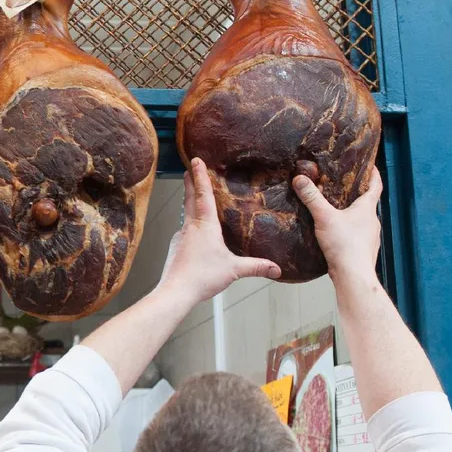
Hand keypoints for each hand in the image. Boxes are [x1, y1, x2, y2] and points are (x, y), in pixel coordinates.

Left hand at [158, 158, 281, 302]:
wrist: (175, 291)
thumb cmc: (202, 277)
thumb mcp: (233, 270)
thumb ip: (256, 266)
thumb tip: (276, 269)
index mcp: (205, 225)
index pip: (203, 194)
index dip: (201, 175)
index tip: (195, 160)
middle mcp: (191, 226)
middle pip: (190, 199)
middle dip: (191, 182)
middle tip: (189, 169)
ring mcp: (181, 237)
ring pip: (186, 214)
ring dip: (189, 202)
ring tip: (194, 196)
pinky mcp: (176, 248)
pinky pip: (184, 231)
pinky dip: (189, 224)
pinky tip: (195, 232)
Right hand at [292, 166, 382, 283]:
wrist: (353, 275)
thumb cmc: (345, 245)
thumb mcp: (324, 216)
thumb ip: (311, 197)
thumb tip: (300, 179)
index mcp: (367, 209)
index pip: (376, 185)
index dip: (373, 173)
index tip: (369, 165)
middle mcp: (372, 222)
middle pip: (367, 202)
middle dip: (356, 194)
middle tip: (343, 187)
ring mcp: (370, 237)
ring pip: (362, 220)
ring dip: (351, 214)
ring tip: (335, 210)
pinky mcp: (363, 250)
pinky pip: (356, 235)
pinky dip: (348, 231)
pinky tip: (335, 234)